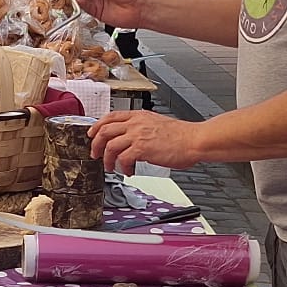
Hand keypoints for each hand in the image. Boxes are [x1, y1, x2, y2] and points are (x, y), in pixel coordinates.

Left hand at [90, 109, 207, 174]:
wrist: (194, 140)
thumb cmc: (181, 136)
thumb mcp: (157, 124)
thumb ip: (143, 127)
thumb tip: (132, 137)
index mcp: (139, 115)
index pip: (110, 116)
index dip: (97, 126)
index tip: (93, 134)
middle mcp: (136, 123)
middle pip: (104, 130)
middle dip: (96, 144)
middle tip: (96, 154)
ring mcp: (138, 135)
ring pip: (110, 146)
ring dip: (107, 159)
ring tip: (111, 167)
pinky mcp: (142, 148)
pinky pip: (123, 159)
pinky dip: (122, 167)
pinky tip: (128, 171)